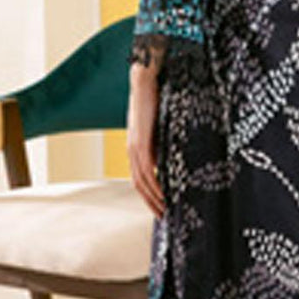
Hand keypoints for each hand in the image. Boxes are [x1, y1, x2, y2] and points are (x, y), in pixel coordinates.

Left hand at [127, 65, 165, 218]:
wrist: (144, 83)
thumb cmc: (152, 101)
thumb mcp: (157, 127)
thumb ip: (159, 143)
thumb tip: (167, 158)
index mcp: (136, 148)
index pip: (140, 178)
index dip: (148, 194)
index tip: (159, 205)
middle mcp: (132, 151)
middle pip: (138, 184)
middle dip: (149, 202)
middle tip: (161, 215)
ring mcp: (134, 148)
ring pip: (141, 181)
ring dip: (152, 198)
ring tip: (164, 209)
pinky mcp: (140, 143)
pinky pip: (146, 170)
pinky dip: (154, 185)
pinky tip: (163, 194)